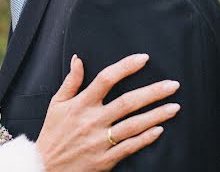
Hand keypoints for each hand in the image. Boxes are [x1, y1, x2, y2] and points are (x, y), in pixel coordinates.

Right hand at [34, 54, 179, 171]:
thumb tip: (78, 59)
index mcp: (81, 104)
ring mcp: (100, 140)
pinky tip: (160, 130)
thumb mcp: (56, 103)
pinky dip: (145, 138)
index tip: (143, 59)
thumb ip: (71, 81)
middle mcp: (92, 120)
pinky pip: (129, 147)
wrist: (46, 166)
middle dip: (152, 92)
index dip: (126, 67)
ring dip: (156, 115)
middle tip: (172, 85)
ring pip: (133, 125)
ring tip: (174, 106)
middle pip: (127, 102)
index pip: (106, 79)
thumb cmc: (52, 133)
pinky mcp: (105, 159)